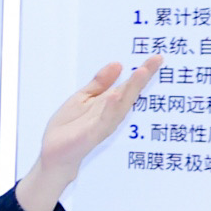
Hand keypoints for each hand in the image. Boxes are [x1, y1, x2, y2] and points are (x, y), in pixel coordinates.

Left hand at [19, 56, 160, 210]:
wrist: (54, 154)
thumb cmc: (69, 127)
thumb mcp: (82, 98)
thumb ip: (99, 83)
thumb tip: (117, 64)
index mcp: (109, 103)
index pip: (128, 85)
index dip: (143, 71)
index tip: (157, 56)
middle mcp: (111, 113)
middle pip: (130, 93)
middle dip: (143, 77)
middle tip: (157, 59)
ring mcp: (103, 124)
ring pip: (121, 105)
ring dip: (131, 89)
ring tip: (142, 71)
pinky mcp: (92, 134)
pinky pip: (104, 120)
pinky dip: (110, 108)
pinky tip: (115, 95)